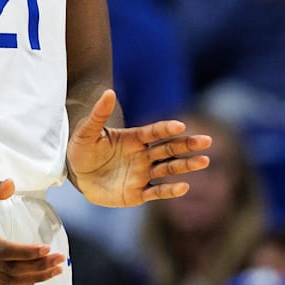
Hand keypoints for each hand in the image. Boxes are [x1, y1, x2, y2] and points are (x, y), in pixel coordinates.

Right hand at [0, 176, 65, 284]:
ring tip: (56, 269)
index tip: (48, 248)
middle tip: (60, 259)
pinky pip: (4, 282)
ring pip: (9, 280)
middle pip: (10, 270)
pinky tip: (39, 274)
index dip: (26, 253)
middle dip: (38, 267)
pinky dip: (23, 282)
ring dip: (35, 278)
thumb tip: (11, 185)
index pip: (3, 251)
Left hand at [67, 90, 212, 207]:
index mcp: (133, 139)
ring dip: (186, 165)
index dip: (165, 129)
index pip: (153, 132)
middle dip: (187, 145)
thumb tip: (109, 92)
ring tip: (204, 160)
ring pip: (168, 169)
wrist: (78, 176)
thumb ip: (98, 114)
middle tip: (207, 140)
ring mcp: (142, 174)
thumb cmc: (82, 150)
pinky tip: (185, 187)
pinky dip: (170, 191)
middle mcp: (142, 155)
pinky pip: (157, 192)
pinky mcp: (138, 193)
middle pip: (168, 149)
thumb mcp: (86, 132)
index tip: (179, 125)